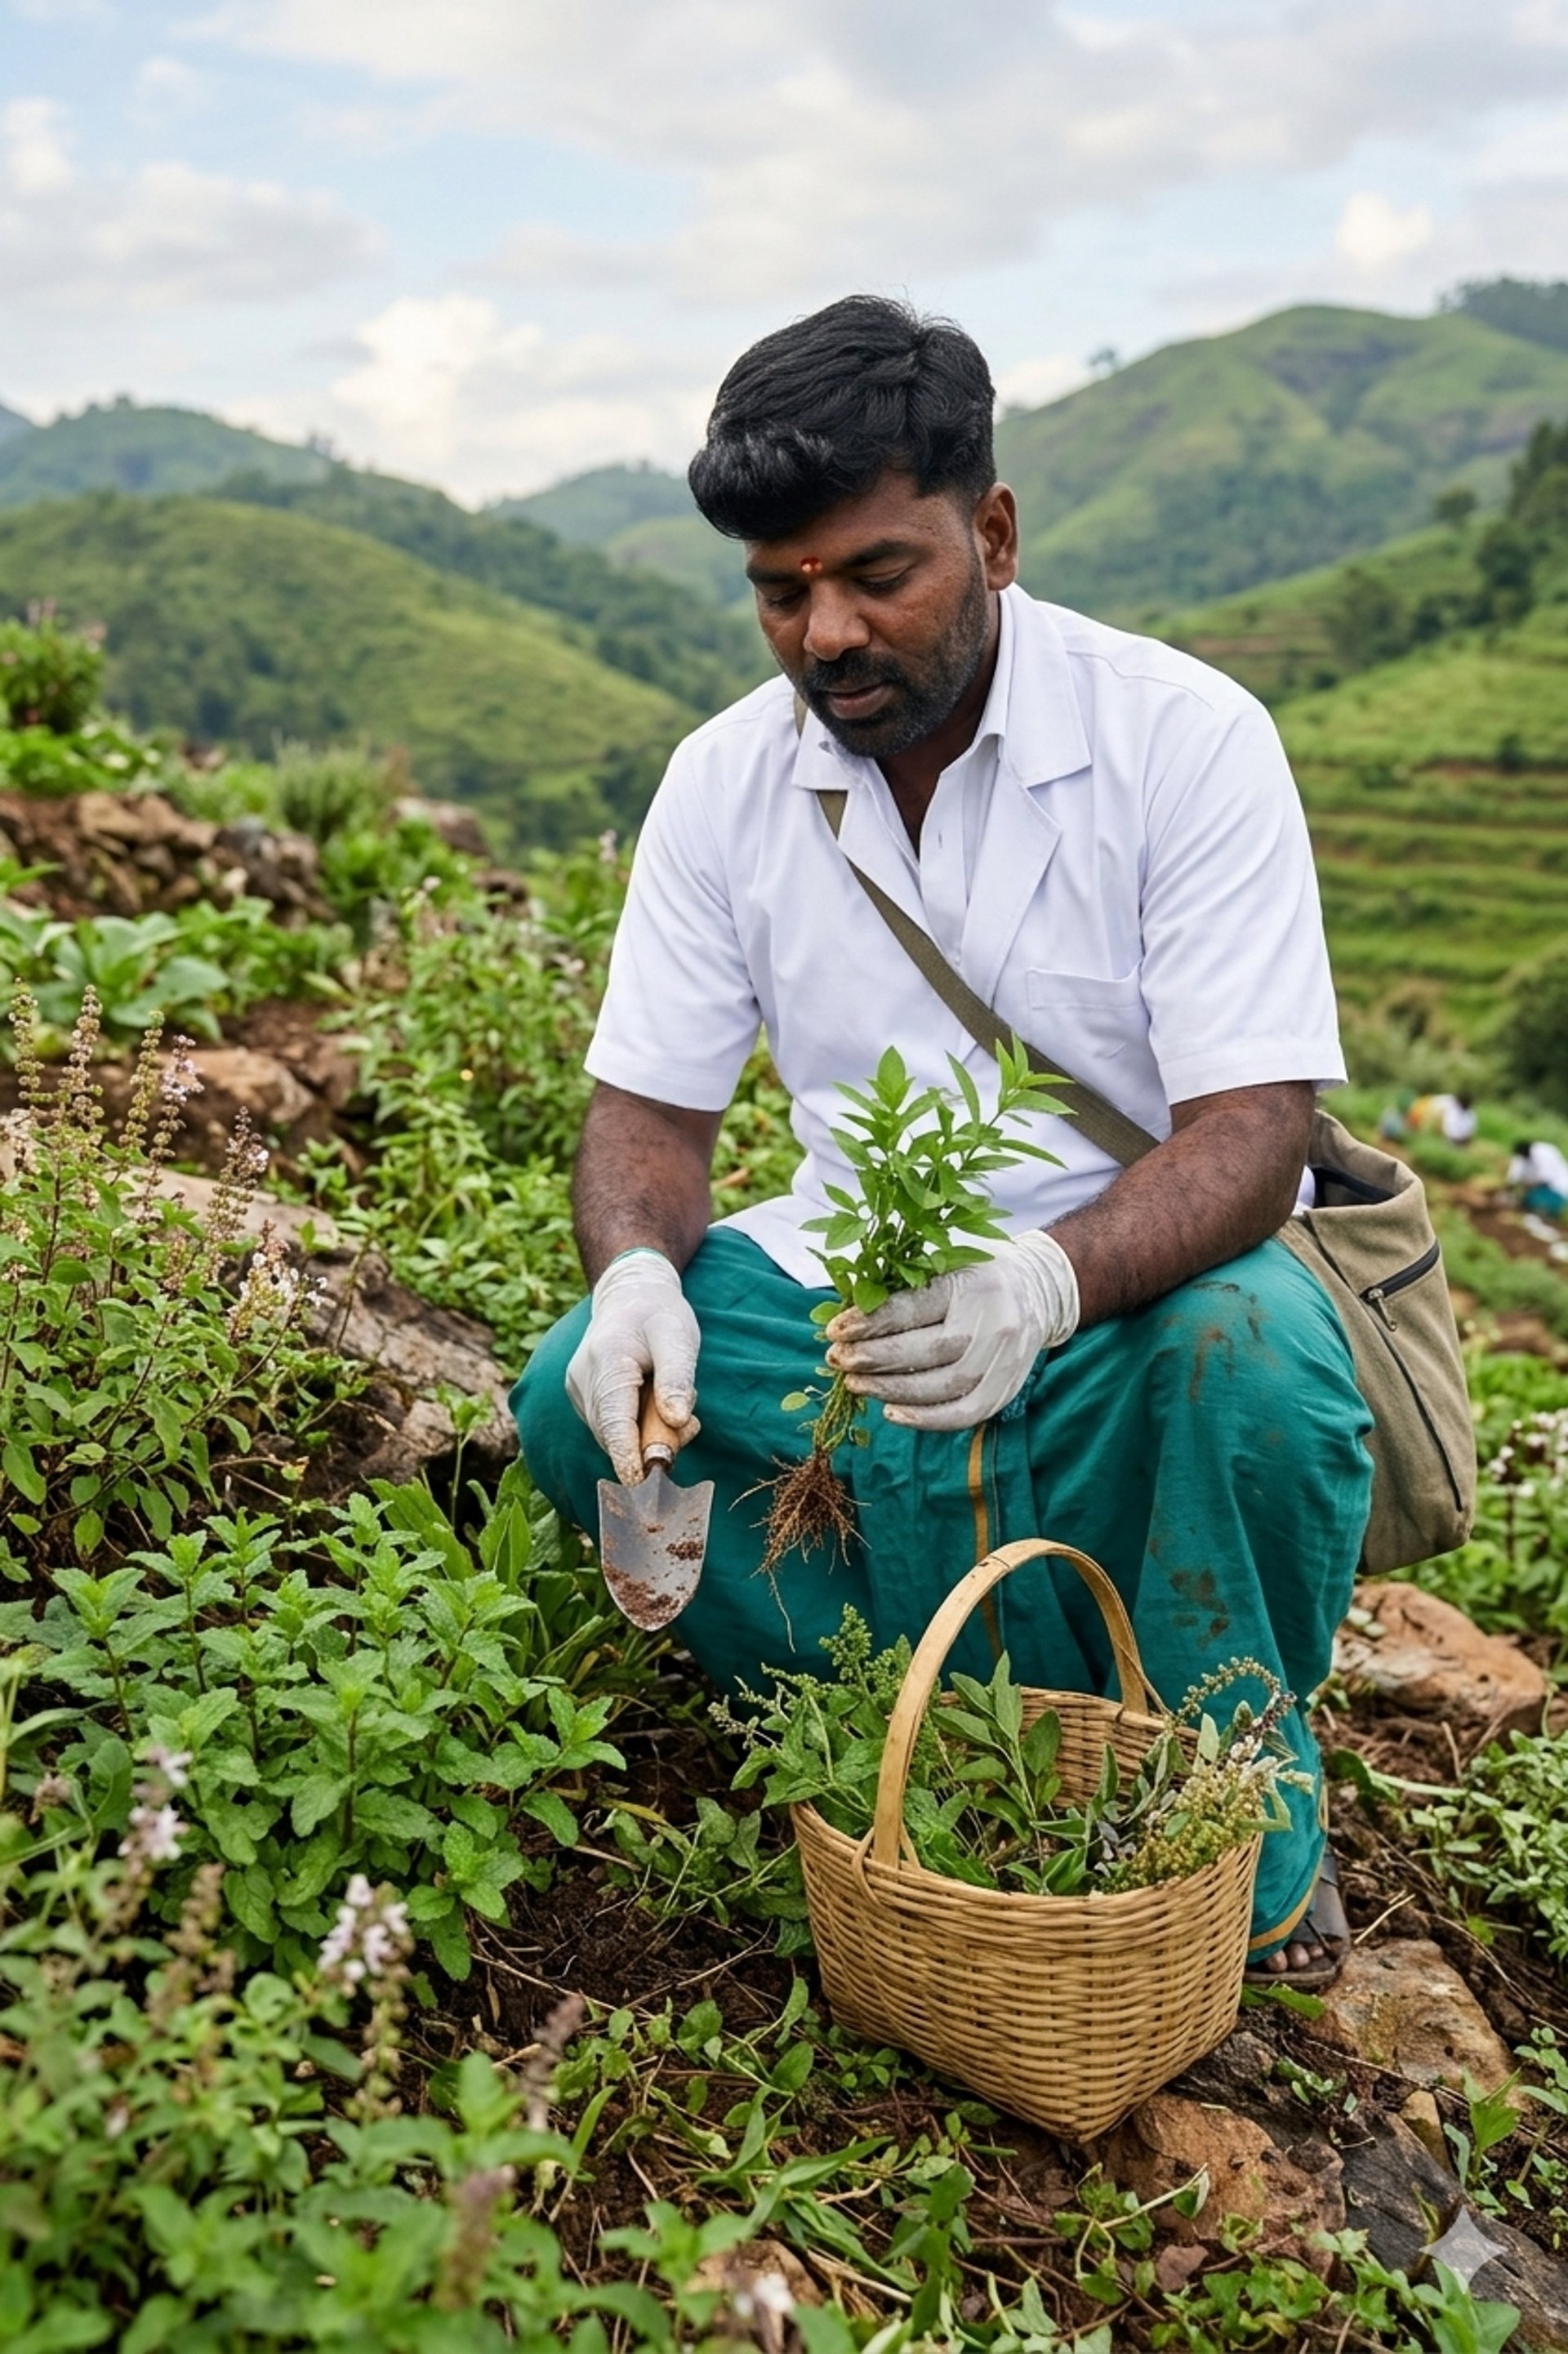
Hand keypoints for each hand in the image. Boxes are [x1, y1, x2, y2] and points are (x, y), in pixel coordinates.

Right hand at [566, 1250, 700, 1483]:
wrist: (630, 1295)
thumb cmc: (658, 1315)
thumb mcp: (678, 1338)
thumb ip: (677, 1379)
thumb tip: (677, 1421)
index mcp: (606, 1362)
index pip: (613, 1421)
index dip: (627, 1456)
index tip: (640, 1484)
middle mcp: (583, 1380)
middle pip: (613, 1433)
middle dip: (650, 1444)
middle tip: (689, 1426)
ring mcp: (579, 1390)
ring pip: (612, 1433)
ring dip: (646, 1434)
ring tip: (674, 1405)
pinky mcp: (584, 1398)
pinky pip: (610, 1426)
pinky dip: (635, 1427)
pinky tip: (656, 1405)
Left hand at [824, 1231, 1078, 1430]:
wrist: (1038, 1289)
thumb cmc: (976, 1273)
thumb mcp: (944, 1261)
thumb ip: (903, 1285)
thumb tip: (848, 1318)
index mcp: (973, 1284)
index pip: (913, 1308)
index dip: (870, 1323)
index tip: (834, 1331)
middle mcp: (993, 1323)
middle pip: (925, 1351)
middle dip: (873, 1360)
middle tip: (837, 1361)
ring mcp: (1004, 1360)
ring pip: (941, 1387)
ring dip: (890, 1390)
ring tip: (855, 1384)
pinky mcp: (1007, 1388)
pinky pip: (964, 1414)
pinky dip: (925, 1419)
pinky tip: (892, 1413)